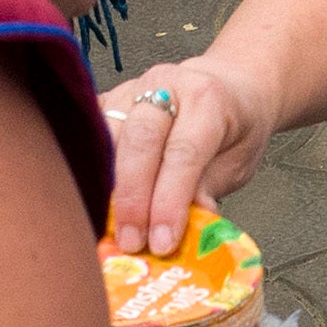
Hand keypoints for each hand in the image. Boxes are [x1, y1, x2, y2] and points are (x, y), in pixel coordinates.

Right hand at [98, 58, 259, 257]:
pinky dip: (89, 166)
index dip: (169, 202)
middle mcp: (166, 85)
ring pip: (107, 136)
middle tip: (131, 241)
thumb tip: (187, 228)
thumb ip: (208, 190)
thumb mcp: (237, 162)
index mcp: (206, 100)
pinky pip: (91, 131)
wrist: (229, 86)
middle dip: (133, 199)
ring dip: (105, 185)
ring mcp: (132, 89)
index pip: (183, 153)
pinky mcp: (109, 99)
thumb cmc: (234, 127)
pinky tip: (91, 197)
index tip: (162, 242)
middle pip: (139, 141)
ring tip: (109, 226)